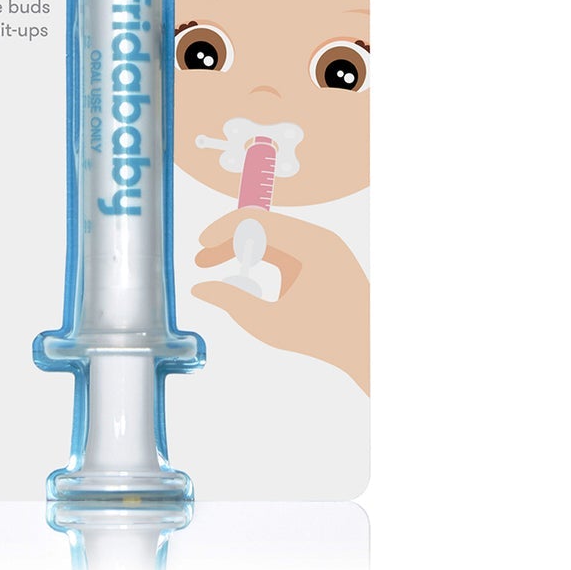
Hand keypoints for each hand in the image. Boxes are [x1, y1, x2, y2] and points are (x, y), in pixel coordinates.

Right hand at [191, 209, 369, 393]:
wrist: (369, 349)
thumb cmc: (325, 338)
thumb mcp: (270, 324)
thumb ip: (232, 303)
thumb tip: (201, 288)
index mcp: (311, 244)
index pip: (257, 221)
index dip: (224, 230)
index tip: (202, 246)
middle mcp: (318, 239)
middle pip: (263, 225)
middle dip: (229, 240)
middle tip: (202, 260)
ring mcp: (322, 248)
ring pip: (272, 236)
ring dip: (244, 247)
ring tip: (216, 263)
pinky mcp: (322, 260)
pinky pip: (285, 249)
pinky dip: (262, 257)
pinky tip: (244, 273)